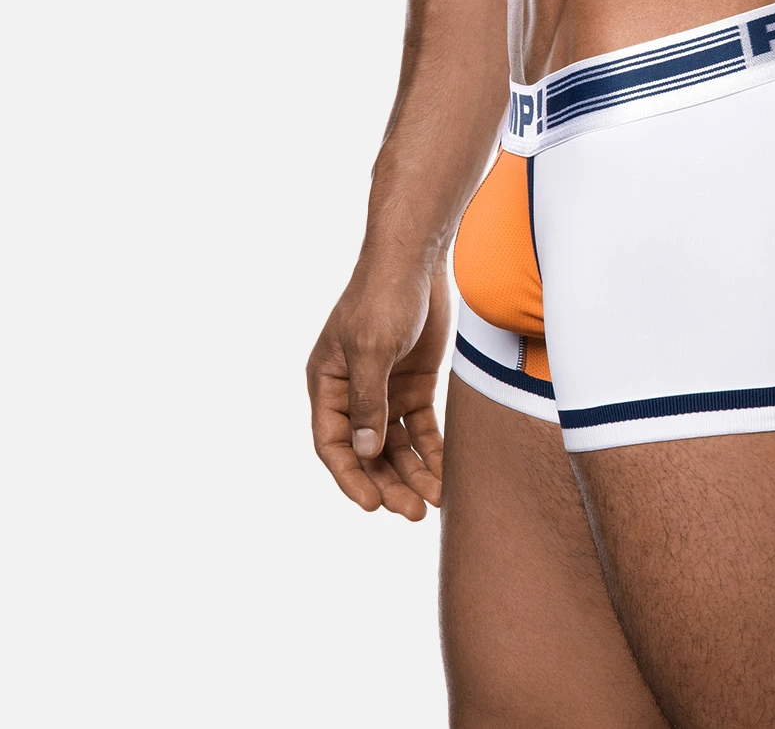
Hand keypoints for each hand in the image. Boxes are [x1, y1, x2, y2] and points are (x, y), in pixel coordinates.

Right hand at [306, 264, 449, 519]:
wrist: (418, 262)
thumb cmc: (383, 297)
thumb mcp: (372, 349)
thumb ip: (368, 402)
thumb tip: (366, 452)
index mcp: (328, 384)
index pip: (332, 443)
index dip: (350, 477)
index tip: (373, 505)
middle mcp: (354, 393)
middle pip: (368, 452)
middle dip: (389, 483)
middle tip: (414, 512)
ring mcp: (386, 390)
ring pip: (397, 446)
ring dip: (414, 474)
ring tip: (435, 501)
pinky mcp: (416, 385)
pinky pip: (421, 428)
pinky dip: (433, 451)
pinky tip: (447, 473)